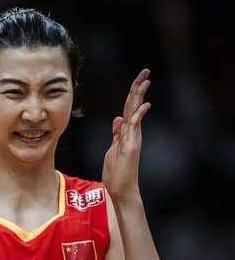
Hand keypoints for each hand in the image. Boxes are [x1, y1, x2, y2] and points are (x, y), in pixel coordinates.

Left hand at [102, 69, 151, 201]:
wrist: (121, 188)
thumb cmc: (117, 170)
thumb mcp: (114, 147)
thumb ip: (117, 133)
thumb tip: (118, 119)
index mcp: (128, 131)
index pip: (130, 108)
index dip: (132, 93)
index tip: (138, 79)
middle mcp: (133, 132)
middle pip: (135, 105)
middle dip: (138, 88)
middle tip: (145, 71)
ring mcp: (133, 138)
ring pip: (135, 112)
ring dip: (139, 96)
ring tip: (145, 81)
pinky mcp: (131, 146)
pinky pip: (135, 127)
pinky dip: (138, 115)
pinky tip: (144, 105)